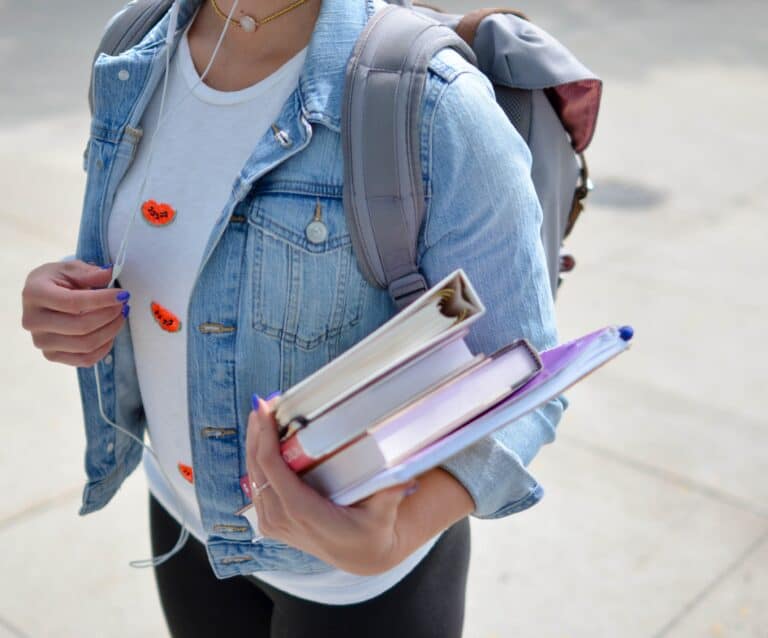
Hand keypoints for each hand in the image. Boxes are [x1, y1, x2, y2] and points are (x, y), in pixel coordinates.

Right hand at [21, 260, 129, 366]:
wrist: (44, 298)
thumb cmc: (58, 281)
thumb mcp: (70, 269)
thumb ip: (89, 272)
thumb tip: (109, 274)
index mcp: (34, 294)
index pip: (73, 302)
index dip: (102, 300)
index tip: (123, 295)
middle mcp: (33, 321)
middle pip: (81, 327)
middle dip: (110, 315)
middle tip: (123, 305)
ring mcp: (41, 341)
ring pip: (86, 345)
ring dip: (111, 331)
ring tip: (120, 316)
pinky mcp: (52, 356)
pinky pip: (85, 359)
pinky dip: (104, 347)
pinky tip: (110, 332)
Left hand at [246, 394, 416, 575]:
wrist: (361, 556)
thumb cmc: (372, 530)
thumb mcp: (384, 514)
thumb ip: (391, 494)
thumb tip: (407, 476)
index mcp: (303, 513)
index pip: (272, 471)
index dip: (265, 438)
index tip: (265, 410)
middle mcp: (282, 520)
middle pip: (257, 469)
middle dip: (257, 433)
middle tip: (263, 403)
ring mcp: (273, 523)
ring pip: (253, 476)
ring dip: (254, 444)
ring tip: (262, 414)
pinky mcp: (271, 521)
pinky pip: (257, 485)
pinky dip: (257, 460)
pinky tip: (262, 439)